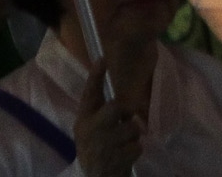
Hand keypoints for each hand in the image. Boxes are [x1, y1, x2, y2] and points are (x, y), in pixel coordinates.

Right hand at [74, 59, 143, 176]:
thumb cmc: (96, 147)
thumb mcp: (92, 128)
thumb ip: (101, 109)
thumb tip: (112, 84)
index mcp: (84, 120)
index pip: (89, 94)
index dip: (95, 76)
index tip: (102, 59)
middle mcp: (90, 131)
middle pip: (117, 107)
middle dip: (126, 112)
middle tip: (124, 120)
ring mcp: (103, 147)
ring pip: (133, 128)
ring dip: (133, 136)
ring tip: (122, 144)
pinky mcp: (115, 161)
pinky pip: (138, 146)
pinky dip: (135, 151)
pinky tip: (123, 156)